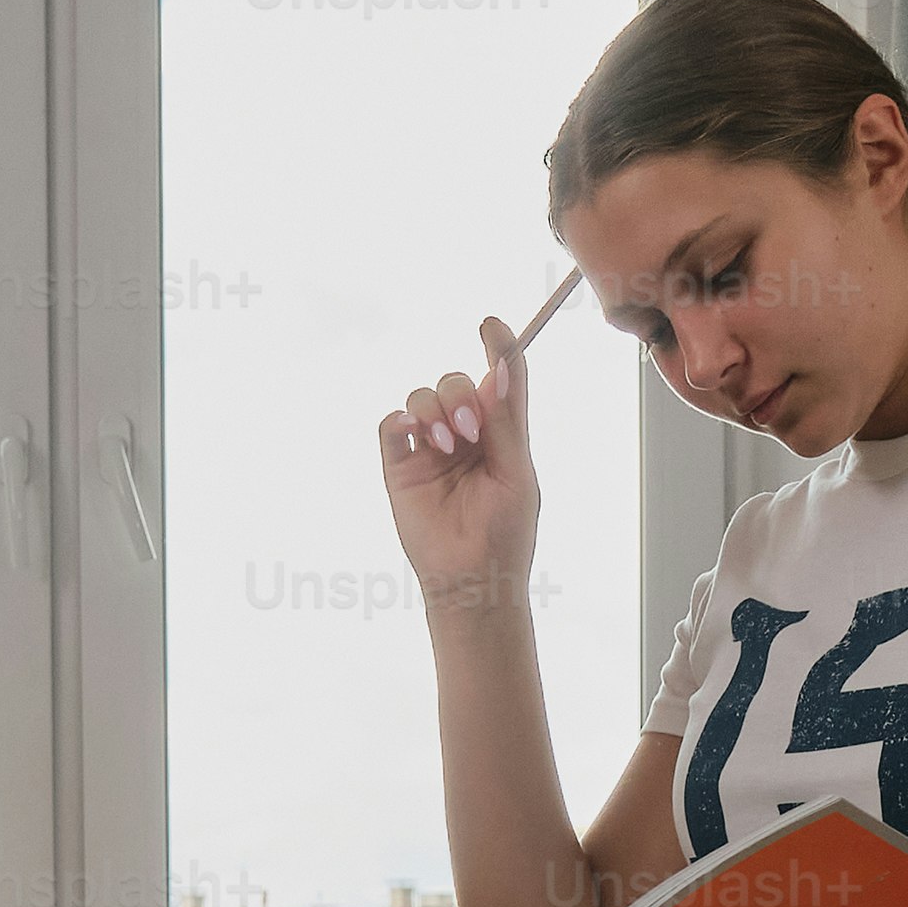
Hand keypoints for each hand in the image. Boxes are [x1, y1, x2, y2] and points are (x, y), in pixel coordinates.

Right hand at [375, 313, 540, 621]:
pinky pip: (390, 425)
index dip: (498, 346)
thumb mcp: (517, 473)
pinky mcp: (401, 467)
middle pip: (455, 381)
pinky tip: (414, 432)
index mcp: (500, 432)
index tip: (490, 325)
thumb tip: (501, 369)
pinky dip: (400, 419)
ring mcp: (430, 448)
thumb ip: (507, 422)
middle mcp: (464, 433)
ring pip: (422, 396)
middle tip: (469, 430)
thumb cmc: (504, 534)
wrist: (473, 580)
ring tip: (447, 442)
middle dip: (460, 394)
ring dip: (434, 408)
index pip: (499, 377)